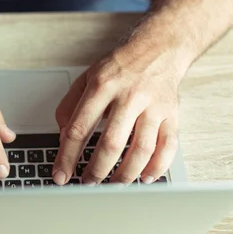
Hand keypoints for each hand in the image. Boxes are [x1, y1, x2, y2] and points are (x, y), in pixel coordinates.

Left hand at [53, 43, 182, 185]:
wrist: (158, 49)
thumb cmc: (119, 67)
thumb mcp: (86, 78)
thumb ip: (70, 107)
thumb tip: (63, 138)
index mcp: (102, 87)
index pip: (79, 128)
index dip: (67, 156)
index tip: (60, 175)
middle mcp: (129, 97)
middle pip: (111, 144)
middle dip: (96, 171)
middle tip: (87, 184)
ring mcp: (153, 107)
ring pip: (141, 150)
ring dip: (125, 174)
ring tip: (112, 185)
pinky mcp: (172, 115)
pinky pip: (168, 147)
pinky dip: (156, 167)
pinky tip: (144, 178)